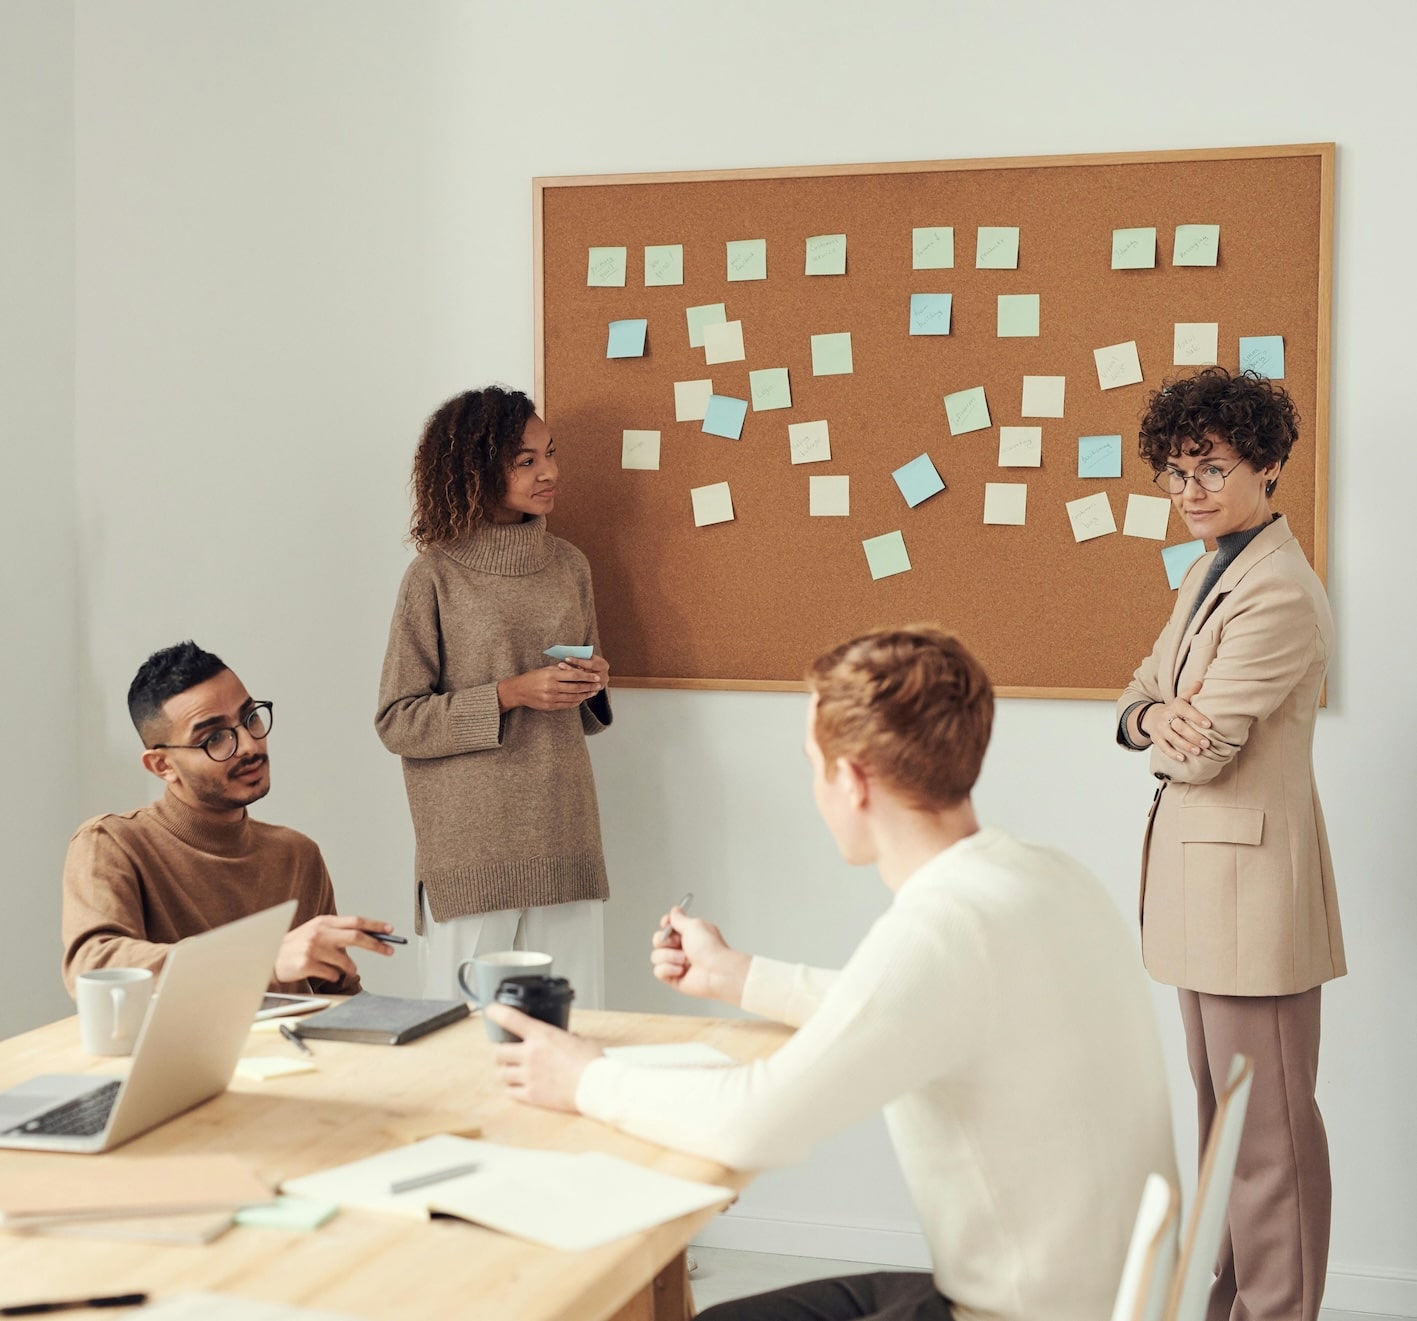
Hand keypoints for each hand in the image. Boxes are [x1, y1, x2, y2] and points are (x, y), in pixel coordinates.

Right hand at [274, 914, 394, 983]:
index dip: (375, 925)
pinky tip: (324, 974)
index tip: (391, 930)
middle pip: (356, 937)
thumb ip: (338, 933)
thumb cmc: (296, 947)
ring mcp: (313, 948)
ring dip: (348, 968)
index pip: (356, 921)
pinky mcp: (307, 964)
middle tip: (389, 951)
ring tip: (341, 970)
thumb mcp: (316, 933)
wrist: (267, 958)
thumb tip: (368, 937)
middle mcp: (319, 932)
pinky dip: (334, 976)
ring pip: (345, 961)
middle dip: (376, 945)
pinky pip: (332, 974)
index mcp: (323, 922)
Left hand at [488, 1006, 602, 1110]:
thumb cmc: (592, 1063)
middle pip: (498, 1052)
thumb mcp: (580, 1041)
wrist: (596, 1087)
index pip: (511, 1019)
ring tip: (513, 1072)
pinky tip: (519, 1088)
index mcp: (542, 1036)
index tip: (491, 1010)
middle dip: (500, 1053)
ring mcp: (529, 1076)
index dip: (496, 1012)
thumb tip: (568, 1039)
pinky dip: (512, 1089)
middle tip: (506, 1054)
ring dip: (505, 1072)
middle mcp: (530, 1054)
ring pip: (501, 1074)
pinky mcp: (531, 1095)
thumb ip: (568, 1038)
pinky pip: (509, 1092)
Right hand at [496, 663, 601, 712]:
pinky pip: (566, 705)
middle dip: (589, 686)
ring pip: (573, 697)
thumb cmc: (532, 677)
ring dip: (585, 695)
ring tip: (593, 692)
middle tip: (599, 685)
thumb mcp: (546, 669)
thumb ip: (561, 669)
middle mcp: (551, 687)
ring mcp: (550, 698)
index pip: (574, 675)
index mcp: (551, 675)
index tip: (596, 677)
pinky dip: (576, 702)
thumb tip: (578, 667)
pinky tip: (582, 699)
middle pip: (576, 687)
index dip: (587, 676)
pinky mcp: (549, 706)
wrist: (518, 690)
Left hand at [561, 652, 609, 694]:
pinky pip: (581, 691)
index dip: (578, 661)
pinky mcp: (593, 692)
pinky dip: (572, 687)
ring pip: (582, 683)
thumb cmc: (588, 661)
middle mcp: (604, 676)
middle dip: (572, 670)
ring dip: (569, 679)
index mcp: (603, 665)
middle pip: (586, 674)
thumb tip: (568, 656)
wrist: (595, 672)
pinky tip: (562, 683)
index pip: (590, 664)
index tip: (567, 658)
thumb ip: (581, 657)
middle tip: (560, 665)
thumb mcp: (587, 657)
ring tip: (559, 674)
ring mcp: (599, 686)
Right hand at [651, 907, 749, 1006]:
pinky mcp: (673, 978)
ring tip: (685, 960)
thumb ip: (679, 918)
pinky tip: (681, 970)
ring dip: (669, 956)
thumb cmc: (710, 948)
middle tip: (678, 943)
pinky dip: (668, 969)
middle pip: (658, 940)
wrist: (717, 971)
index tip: (667, 923)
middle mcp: (682, 948)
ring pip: (656, 956)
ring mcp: (677, 963)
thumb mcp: (694, 925)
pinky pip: (658, 971)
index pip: (668, 926)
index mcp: (689, 934)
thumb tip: (675, 909)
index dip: (665, 924)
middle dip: (665, 941)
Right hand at [1141, 681, 1211, 761]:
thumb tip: (1200, 681)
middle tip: (1207, 743)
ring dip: (1185, 745)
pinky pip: (1164, 747)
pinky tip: (1182, 758)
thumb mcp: (1180, 700)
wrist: (1151, 716)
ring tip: (1198, 752)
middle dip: (1193, 736)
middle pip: (1179, 727)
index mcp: (1174, 706)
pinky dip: (1172, 753)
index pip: (1185, 711)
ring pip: (1173, 738)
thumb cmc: (1173, 709)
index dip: (1196, 717)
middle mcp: (1166, 717)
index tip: (1208, 725)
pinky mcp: (1156, 739)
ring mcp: (1160, 729)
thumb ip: (1191, 692)